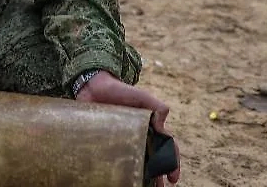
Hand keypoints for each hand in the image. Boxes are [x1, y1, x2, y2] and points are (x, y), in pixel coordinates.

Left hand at [76, 71, 180, 185]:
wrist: (94, 88)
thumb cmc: (121, 91)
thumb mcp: (142, 96)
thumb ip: (157, 107)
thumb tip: (162, 127)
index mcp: (151, 129)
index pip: (167, 148)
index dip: (172, 163)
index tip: (172, 178)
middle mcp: (139, 137)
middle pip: (152, 161)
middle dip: (158, 177)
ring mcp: (123, 141)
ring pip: (134, 164)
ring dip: (141, 178)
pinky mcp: (107, 143)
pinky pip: (113, 160)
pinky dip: (118, 173)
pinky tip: (119, 181)